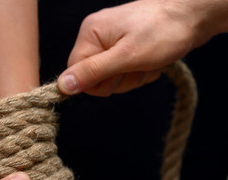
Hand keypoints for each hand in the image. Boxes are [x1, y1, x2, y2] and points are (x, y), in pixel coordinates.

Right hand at [57, 0, 221, 96]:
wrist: (195, 17)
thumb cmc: (164, 32)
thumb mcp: (126, 57)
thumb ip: (92, 72)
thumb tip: (62, 86)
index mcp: (90, 33)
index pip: (76, 72)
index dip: (96, 82)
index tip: (119, 74)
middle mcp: (97, 36)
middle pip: (94, 77)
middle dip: (119, 79)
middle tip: (137, 65)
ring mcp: (111, 41)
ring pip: (110, 78)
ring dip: (132, 77)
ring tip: (147, 62)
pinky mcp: (124, 46)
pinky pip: (123, 72)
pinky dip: (139, 72)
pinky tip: (151, 61)